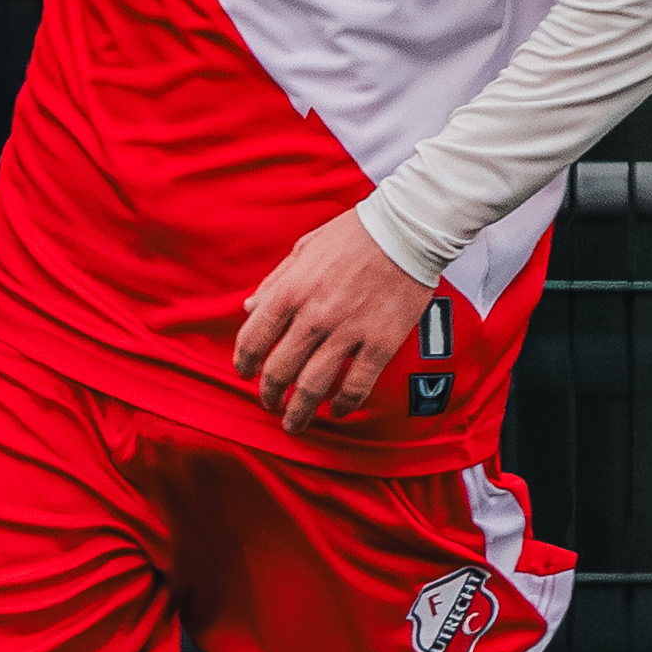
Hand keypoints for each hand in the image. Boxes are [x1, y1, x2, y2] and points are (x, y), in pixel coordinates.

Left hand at [233, 210, 433, 425]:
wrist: (407, 230)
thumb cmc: (354, 234)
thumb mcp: (303, 249)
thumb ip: (275, 282)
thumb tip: (250, 309)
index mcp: (290, 291)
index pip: (253, 339)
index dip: (244, 363)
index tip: (246, 373)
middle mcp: (314, 316)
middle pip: (279, 371)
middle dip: (270, 394)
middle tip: (271, 404)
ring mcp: (348, 332)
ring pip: (313, 386)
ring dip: (299, 411)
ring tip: (295, 422)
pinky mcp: (380, 343)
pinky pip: (357, 385)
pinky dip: (344, 405)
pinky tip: (337, 411)